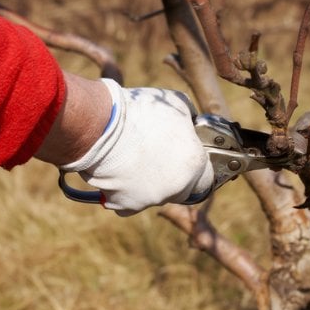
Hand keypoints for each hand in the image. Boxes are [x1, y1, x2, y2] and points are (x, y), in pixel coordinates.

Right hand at [60, 79, 213, 214]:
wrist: (102, 124)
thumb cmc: (140, 111)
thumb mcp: (177, 105)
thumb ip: (189, 120)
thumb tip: (189, 123)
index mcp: (194, 164)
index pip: (206, 178)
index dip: (196, 167)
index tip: (186, 159)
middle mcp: (176, 187)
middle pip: (182, 190)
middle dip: (174, 177)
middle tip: (159, 159)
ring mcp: (150, 199)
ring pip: (155, 196)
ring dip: (149, 183)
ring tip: (134, 160)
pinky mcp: (125, 204)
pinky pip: (129, 204)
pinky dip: (125, 194)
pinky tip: (121, 177)